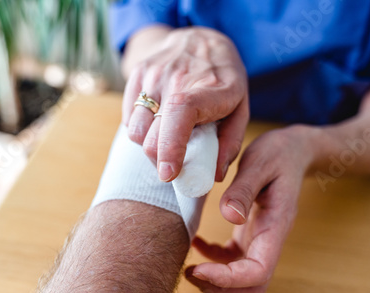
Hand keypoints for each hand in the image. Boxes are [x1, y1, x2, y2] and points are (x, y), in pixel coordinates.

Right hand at [122, 26, 248, 181]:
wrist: (201, 40)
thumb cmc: (224, 81)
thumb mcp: (240, 108)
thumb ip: (230, 143)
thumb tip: (215, 175)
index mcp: (209, 88)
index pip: (181, 113)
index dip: (171, 147)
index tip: (169, 173)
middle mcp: (177, 77)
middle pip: (152, 135)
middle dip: (160, 160)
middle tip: (174, 164)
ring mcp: (154, 74)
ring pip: (136, 130)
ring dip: (148, 145)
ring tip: (165, 140)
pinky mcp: (138, 74)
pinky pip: (129, 118)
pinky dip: (139, 130)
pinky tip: (156, 123)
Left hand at [186, 125, 314, 292]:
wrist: (293, 150)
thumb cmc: (279, 153)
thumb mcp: (259, 163)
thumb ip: (243, 190)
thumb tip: (229, 216)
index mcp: (276, 226)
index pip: (258, 272)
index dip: (228, 280)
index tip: (199, 270)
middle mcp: (270, 239)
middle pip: (253, 287)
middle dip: (222, 290)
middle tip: (191, 274)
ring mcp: (260, 238)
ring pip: (244, 279)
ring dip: (217, 282)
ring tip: (189, 269)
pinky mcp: (250, 233)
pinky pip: (232, 259)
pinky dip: (213, 259)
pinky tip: (196, 242)